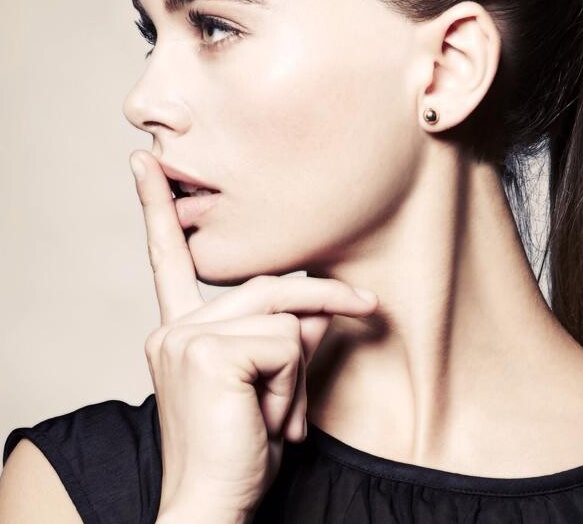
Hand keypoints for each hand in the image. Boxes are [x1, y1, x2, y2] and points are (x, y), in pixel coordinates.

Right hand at [129, 150, 377, 518]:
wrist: (212, 510)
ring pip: (283, 319)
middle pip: (270, 286)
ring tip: (279, 419)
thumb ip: (281, 336)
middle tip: (369, 304)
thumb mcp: (267, 385)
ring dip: (298, 373)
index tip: (144, 162)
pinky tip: (269, 422)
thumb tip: (310, 313)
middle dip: (326, 299)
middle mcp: (173, 326)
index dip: (154, 207)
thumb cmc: (239, 451)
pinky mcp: (207, 351)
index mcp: (179, 328)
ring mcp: (185, 336)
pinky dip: (293, 386)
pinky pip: (283, 344)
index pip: (168, 257)